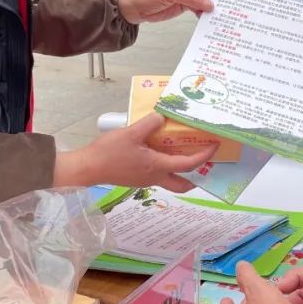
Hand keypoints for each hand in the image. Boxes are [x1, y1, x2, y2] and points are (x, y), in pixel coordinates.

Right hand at [53, 114, 214, 191]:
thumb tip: (162, 117)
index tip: (214, 147)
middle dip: (197, 178)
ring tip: (184, 153)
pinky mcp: (135, 178)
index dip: (204, 156)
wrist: (88, 168)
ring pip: (170, 180)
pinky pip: (157, 174)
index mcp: (157, 166)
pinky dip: (165, 165)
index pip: (188, 164)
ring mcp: (145, 180)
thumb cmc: (109, 152)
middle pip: (183, 185)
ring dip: (181, 170)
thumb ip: (149, 124)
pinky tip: (160, 151)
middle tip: (204, 164)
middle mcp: (154, 177)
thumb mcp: (131, 133)